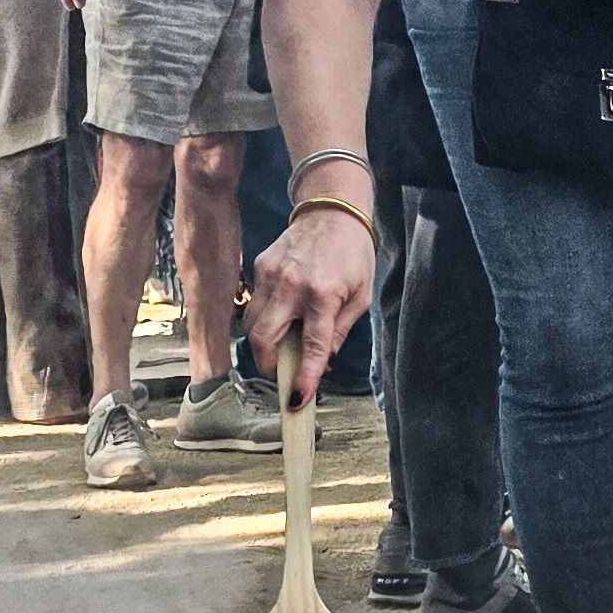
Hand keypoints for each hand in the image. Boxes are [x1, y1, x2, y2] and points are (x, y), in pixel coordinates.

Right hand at [248, 209, 376, 393]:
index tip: (297, 401)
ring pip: (252, 324)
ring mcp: (271, 275)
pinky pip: (254, 303)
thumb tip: (321, 361)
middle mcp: (292, 285)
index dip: (304, 378)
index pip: (311, 346)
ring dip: (264, 345)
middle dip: (269, 366)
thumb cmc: (353, 255)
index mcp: (323, 294)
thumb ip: (339, 331)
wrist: (332, 211)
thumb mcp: (360, 296)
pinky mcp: (259, 266)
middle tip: (283, 375)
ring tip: (283, 347)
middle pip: (263, 339)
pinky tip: (282, 317)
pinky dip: (264, 319)